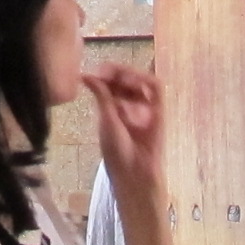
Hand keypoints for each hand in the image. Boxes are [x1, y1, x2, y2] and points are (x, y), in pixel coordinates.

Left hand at [82, 64, 162, 195]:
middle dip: (116, 73)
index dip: (106, 75)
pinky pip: (156, 90)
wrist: (135, 174)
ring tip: (120, 76)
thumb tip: (84, 74)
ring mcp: (145, 109)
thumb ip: (101, 95)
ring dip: (130, 75)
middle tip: (106, 71)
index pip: (112, 85)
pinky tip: (134, 80)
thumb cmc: (117, 153)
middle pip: (126, 81)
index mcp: (115, 111)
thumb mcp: (106, 120)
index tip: (97, 70)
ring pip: (141, 82)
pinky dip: (146, 80)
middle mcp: (131, 108)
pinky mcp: (159, 111)